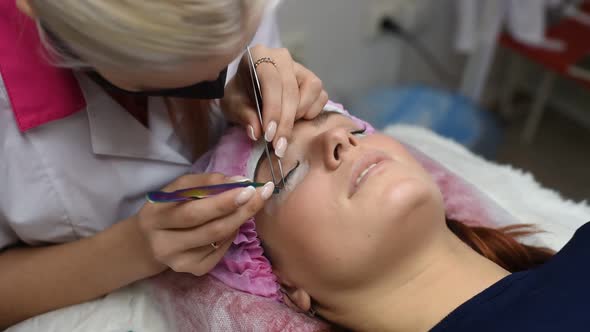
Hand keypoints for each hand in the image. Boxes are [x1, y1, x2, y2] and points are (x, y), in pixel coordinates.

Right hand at [135, 173, 273, 275]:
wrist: (147, 243)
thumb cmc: (167, 208)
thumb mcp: (176, 190)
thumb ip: (204, 182)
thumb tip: (239, 181)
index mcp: (157, 216)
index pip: (193, 211)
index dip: (222, 201)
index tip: (247, 187)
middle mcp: (164, 243)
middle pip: (210, 229)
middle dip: (240, 211)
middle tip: (261, 195)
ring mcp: (179, 261)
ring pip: (219, 240)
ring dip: (240, 220)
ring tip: (250, 204)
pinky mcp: (193, 270)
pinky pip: (221, 251)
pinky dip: (231, 235)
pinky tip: (232, 224)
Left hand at [221, 45, 327, 157]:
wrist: (248, 93)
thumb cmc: (240, 96)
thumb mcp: (233, 106)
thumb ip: (243, 115)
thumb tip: (256, 131)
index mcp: (258, 55)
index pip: (271, 80)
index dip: (272, 109)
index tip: (269, 135)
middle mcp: (282, 57)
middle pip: (291, 89)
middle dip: (285, 121)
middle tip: (277, 144)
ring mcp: (300, 68)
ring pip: (312, 89)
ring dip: (300, 113)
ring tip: (284, 126)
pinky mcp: (312, 81)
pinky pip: (321, 96)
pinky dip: (312, 112)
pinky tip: (296, 119)